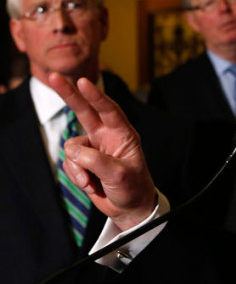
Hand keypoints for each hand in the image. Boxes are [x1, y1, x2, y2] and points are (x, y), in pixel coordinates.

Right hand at [48, 72, 157, 230]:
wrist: (129, 207)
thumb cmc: (133, 187)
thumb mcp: (119, 175)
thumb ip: (96, 160)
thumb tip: (71, 150)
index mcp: (123, 134)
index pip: (109, 110)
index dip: (95, 96)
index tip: (83, 82)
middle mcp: (107, 136)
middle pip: (84, 111)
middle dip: (69, 94)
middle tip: (54, 76)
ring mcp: (93, 147)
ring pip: (71, 148)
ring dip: (78, 168)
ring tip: (93, 182)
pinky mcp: (83, 161)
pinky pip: (69, 163)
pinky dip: (76, 177)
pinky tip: (90, 186)